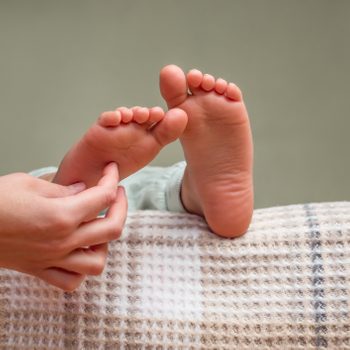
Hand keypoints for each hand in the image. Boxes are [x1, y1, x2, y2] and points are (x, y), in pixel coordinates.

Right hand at [0, 162, 126, 290]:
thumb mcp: (29, 184)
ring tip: (99, 226)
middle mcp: (62, 240)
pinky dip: (81, 269)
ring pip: (97, 262)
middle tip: (116, 194)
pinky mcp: (39, 269)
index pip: (103, 197)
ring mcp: (52, 258)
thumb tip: (83, 190)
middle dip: (121, 207)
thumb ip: (63, 189)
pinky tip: (79, 252)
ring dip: (105, 243)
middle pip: (112, 228)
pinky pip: (70, 281)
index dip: (111, 179)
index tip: (111, 171)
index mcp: (61, 215)